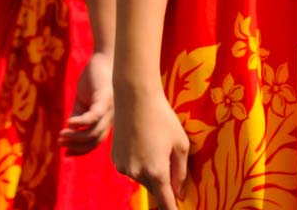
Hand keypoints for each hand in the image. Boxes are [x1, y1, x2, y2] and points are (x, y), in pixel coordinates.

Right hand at [60, 51, 114, 154]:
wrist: (105, 55)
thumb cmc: (95, 76)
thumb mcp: (84, 99)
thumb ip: (78, 114)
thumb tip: (69, 129)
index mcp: (106, 118)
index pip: (96, 141)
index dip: (81, 150)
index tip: (66, 154)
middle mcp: (111, 116)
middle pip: (96, 140)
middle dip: (77, 146)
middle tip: (60, 143)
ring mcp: (110, 108)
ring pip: (94, 132)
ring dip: (76, 137)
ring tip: (62, 135)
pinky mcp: (106, 97)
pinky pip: (94, 116)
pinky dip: (81, 123)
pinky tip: (68, 123)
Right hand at [112, 76, 190, 208]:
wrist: (135, 98)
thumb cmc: (163, 118)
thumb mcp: (181, 144)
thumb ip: (181, 172)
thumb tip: (177, 192)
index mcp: (157, 172)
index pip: (166, 203)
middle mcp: (137, 174)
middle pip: (155, 189)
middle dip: (163, 181)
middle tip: (167, 155)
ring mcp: (124, 168)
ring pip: (142, 179)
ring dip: (150, 171)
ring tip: (153, 143)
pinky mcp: (116, 160)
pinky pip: (131, 169)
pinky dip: (138, 163)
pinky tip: (141, 142)